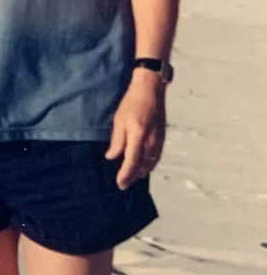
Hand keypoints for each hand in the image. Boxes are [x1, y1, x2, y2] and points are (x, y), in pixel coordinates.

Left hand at [106, 71, 165, 188]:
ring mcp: (159, 139)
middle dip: (133, 176)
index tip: (120, 183)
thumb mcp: (119, 121)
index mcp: (138, 136)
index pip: (132, 161)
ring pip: (151, 162)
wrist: (151, 90)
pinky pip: (156, 156)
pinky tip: (144, 166)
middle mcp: (151, 141)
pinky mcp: (162, 137)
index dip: (126, 174)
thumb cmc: (132, 103)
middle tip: (123, 184)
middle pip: (143, 165)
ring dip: (142, 172)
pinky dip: (150, 164)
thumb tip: (112, 157)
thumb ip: (117, 141)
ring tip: (132, 178)